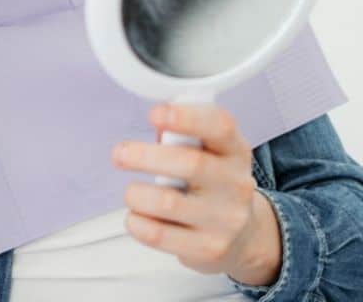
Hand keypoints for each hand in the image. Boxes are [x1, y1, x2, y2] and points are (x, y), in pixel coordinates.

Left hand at [112, 104, 282, 286]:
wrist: (242, 236)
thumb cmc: (212, 185)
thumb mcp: (209, 153)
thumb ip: (183, 136)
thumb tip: (157, 124)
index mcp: (234, 151)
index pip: (219, 125)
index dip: (186, 116)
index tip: (155, 113)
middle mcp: (236, 184)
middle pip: (190, 163)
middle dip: (145, 156)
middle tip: (120, 154)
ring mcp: (225, 219)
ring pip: (167, 202)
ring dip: (136, 194)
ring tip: (133, 193)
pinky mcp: (208, 248)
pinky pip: (158, 234)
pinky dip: (136, 222)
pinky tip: (137, 216)